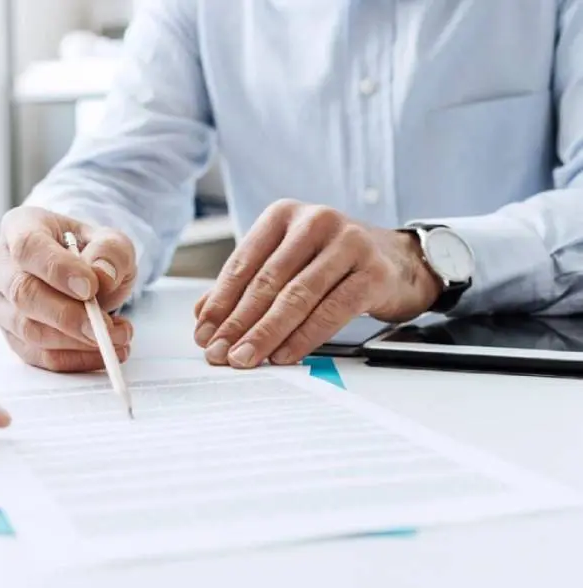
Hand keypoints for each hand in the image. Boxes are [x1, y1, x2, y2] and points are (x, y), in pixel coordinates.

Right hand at [0, 206, 136, 371]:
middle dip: (68, 316)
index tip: (90, 288)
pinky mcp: (11, 335)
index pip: (28, 247)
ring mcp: (0, 302)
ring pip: (27, 329)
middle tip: (106, 327)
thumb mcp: (112, 242)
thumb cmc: (91, 252)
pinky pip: (37, 355)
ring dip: (75, 341)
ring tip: (117, 337)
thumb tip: (101, 276)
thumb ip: (111, 253)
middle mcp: (0, 265)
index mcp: (21, 227)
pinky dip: (73, 359)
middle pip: (23, 294)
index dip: (57, 270)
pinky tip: (104, 351)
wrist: (83, 272)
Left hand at [194, 200, 441, 367]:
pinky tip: (284, 355)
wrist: (398, 260)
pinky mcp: (373, 272)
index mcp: (284, 215)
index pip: (243, 262)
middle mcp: (315, 221)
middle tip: (219, 353)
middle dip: (238, 323)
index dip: (220, 302)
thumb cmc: (333, 262)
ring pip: (297, 296)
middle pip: (267, 281)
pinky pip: (331, 310)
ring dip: (266, 334)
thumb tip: (203, 315)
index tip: (203, 333)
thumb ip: (246, 284)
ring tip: (245, 358)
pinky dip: (304, 337)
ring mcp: (348, 243)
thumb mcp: (287, 262)